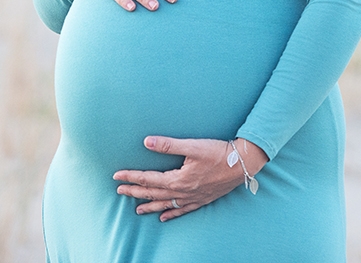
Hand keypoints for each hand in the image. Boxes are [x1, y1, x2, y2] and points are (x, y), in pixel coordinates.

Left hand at [113, 136, 267, 220]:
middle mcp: (183, 192)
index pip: (148, 179)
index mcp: (178, 179)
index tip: (117, 176)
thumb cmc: (218, 152)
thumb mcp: (193, 146)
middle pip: (154, 194)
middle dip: (135, 192)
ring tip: (136, 210)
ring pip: (166, 205)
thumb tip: (146, 142)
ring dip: (150, 207)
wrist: (243, 163)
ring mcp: (192, 198)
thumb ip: (168, 145)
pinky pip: (182, 210)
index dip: (131, 177)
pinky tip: (163, 217)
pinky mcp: (201, 200)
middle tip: (119, 192)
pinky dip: (171, 214)